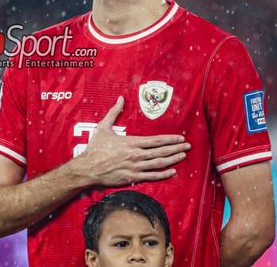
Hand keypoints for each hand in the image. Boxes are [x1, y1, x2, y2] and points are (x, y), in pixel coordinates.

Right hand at [73, 96, 190, 185]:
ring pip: (158, 164)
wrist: (88, 168)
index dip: (170, 139)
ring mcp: (135, 167)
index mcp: (131, 142)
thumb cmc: (95, 148)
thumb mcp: (103, 127)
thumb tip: (120, 98)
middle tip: (188, 146)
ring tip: (183, 156)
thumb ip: (114, 112)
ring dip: (173, 159)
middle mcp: (136, 155)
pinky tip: (172, 171)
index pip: (156, 140)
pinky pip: (151, 176)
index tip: (180, 138)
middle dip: (176, 148)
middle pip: (161, 151)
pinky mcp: (132, 178)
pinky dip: (163, 174)